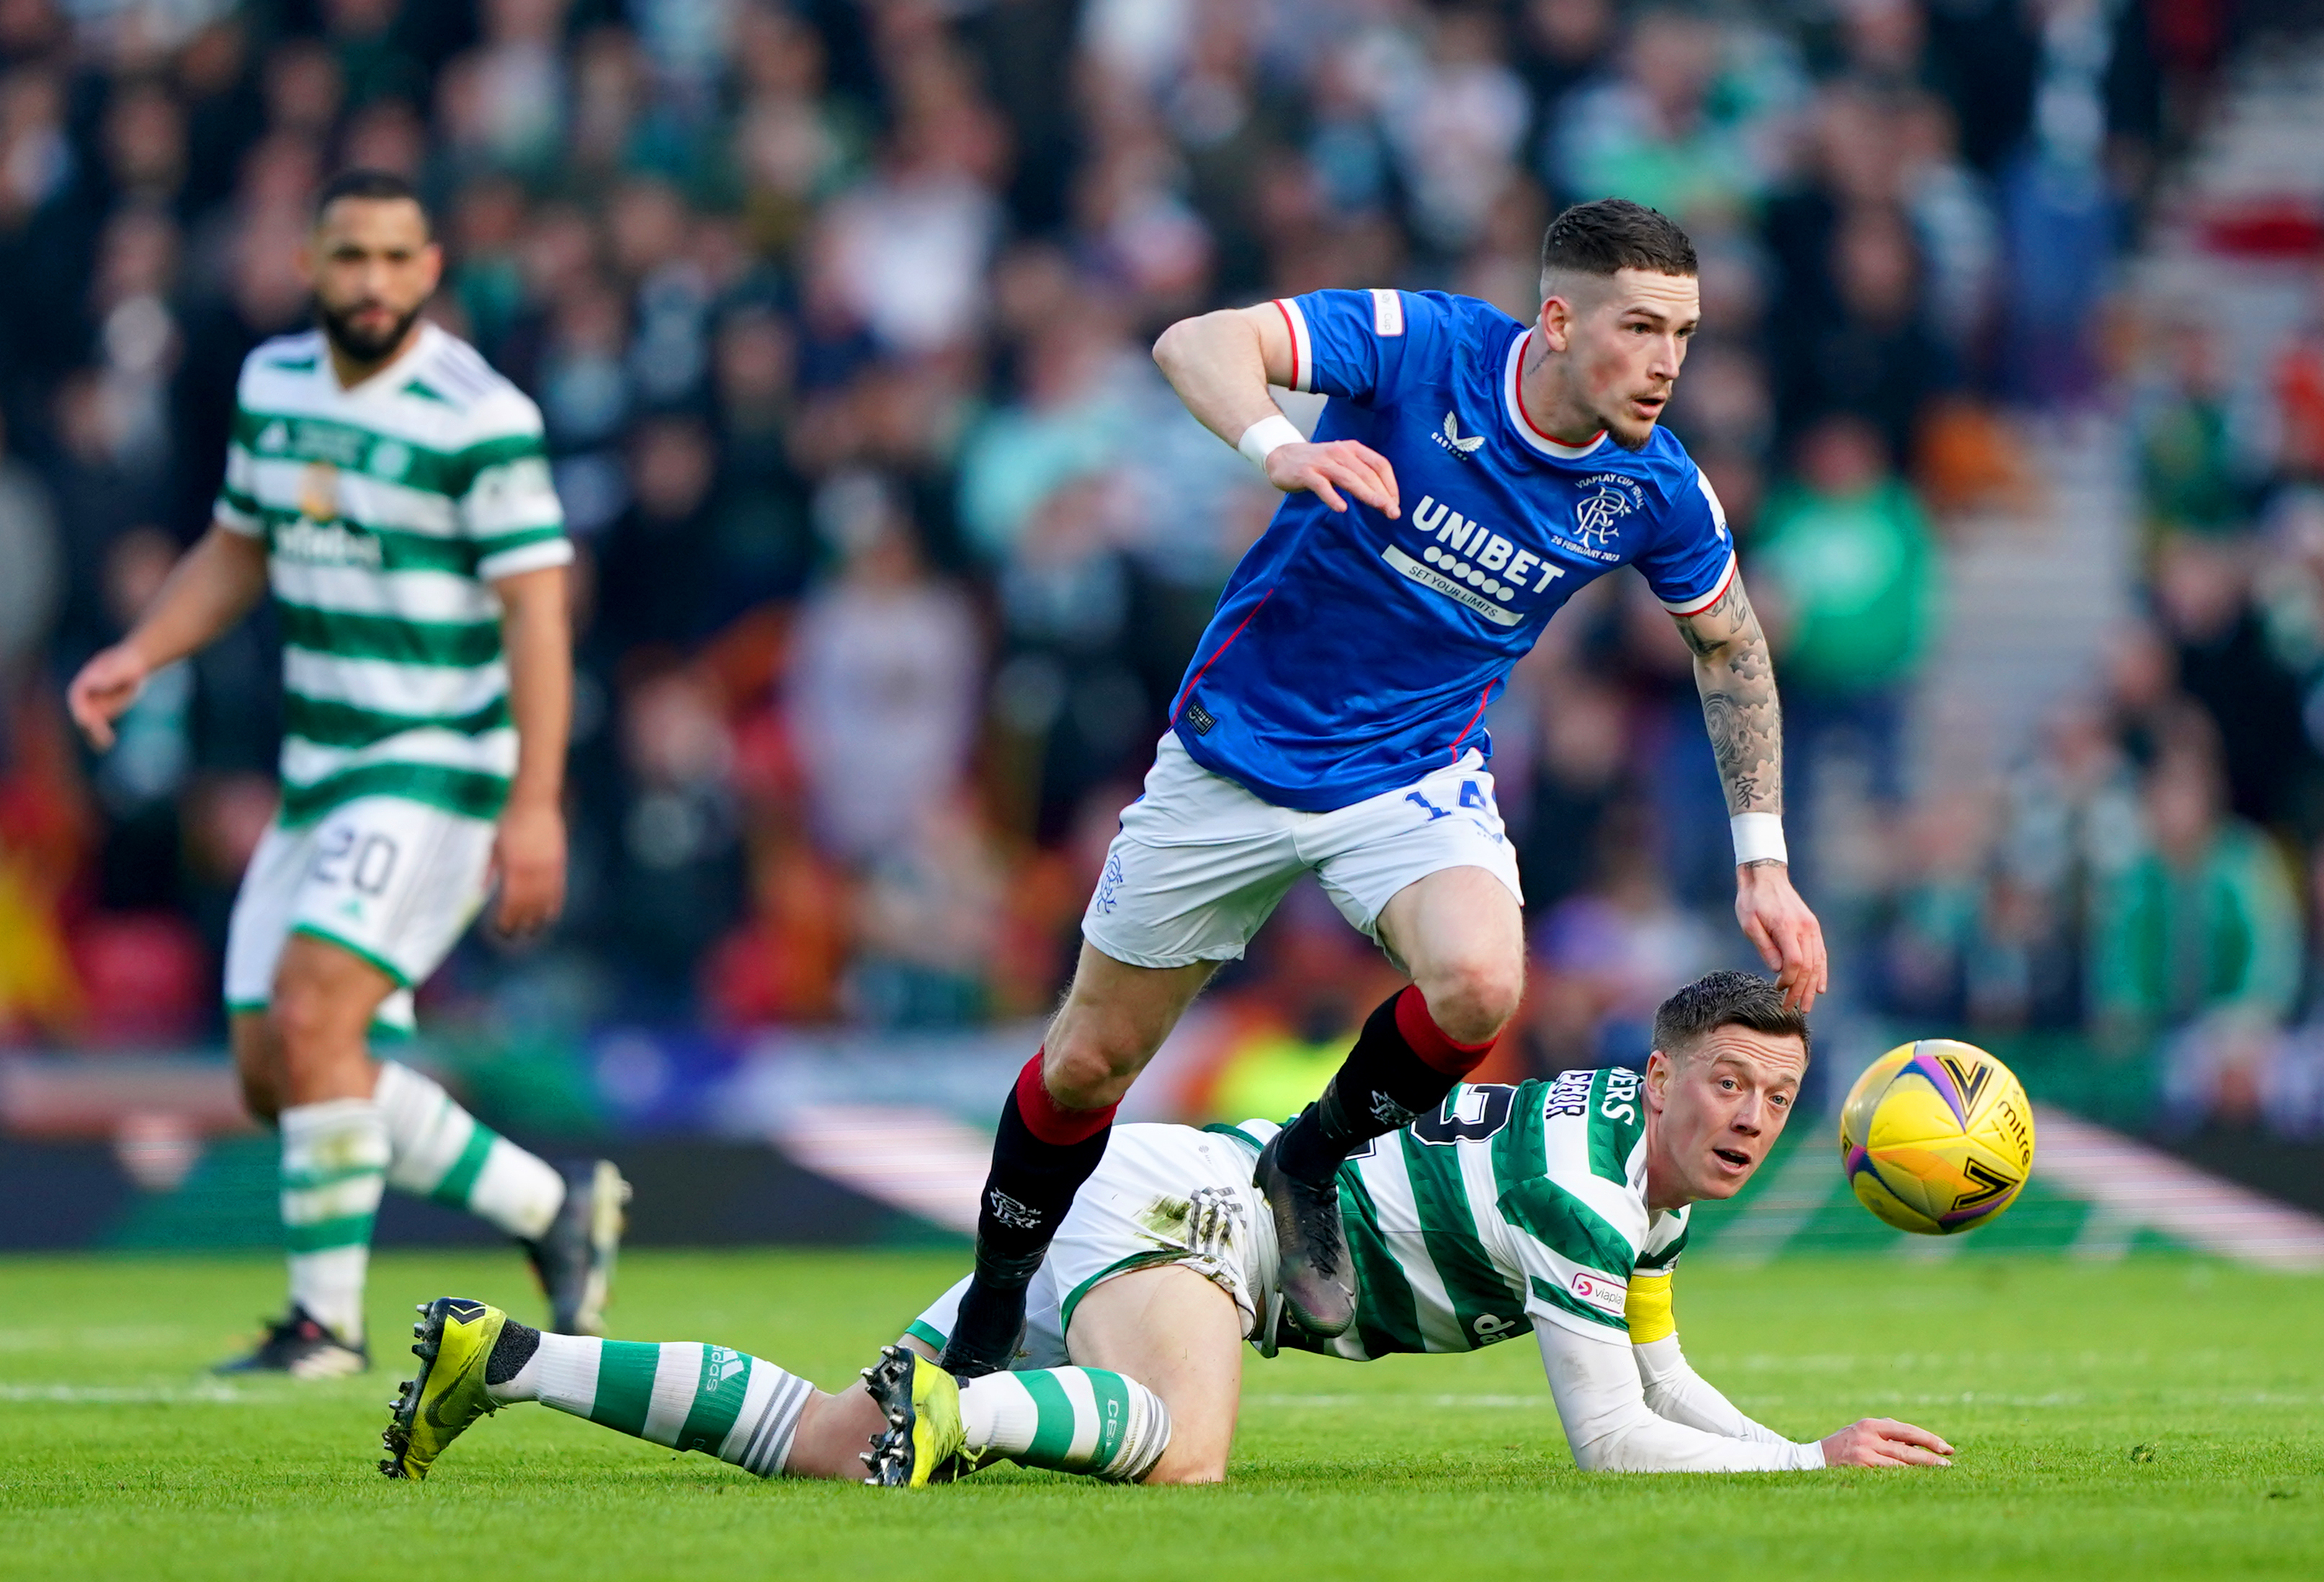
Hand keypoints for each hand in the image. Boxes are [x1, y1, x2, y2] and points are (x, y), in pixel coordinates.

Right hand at [66, 644, 150, 750]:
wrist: (135, 664)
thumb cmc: (125, 663)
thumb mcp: (117, 668)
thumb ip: (107, 677)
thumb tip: (93, 684)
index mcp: (84, 683)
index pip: (77, 700)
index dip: (80, 711)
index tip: (86, 721)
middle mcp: (86, 696)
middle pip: (83, 714)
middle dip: (89, 727)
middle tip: (100, 737)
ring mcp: (94, 704)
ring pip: (89, 724)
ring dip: (93, 735)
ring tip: (103, 745)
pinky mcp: (104, 712)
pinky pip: (100, 726)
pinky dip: (101, 735)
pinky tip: (107, 743)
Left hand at [491, 797, 566, 936]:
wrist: (532, 799)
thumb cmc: (506, 819)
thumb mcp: (492, 844)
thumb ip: (488, 869)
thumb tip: (480, 890)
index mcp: (514, 867)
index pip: (512, 902)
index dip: (507, 919)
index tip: (501, 930)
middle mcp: (533, 870)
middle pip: (529, 904)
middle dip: (521, 922)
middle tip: (514, 936)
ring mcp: (548, 866)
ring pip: (545, 899)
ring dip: (538, 916)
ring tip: (532, 930)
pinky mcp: (559, 860)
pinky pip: (559, 887)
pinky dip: (555, 902)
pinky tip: (551, 914)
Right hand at [1263, 439, 1399, 517]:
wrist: (1281, 456)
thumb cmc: (1317, 463)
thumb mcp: (1342, 462)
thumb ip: (1359, 474)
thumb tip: (1383, 497)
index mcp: (1353, 449)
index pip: (1379, 464)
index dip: (1391, 484)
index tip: (1395, 502)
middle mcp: (1340, 453)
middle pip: (1367, 473)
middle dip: (1383, 494)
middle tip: (1393, 512)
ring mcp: (1323, 462)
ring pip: (1349, 478)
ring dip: (1366, 494)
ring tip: (1379, 508)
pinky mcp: (1306, 473)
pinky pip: (1322, 486)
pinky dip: (1332, 497)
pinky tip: (1341, 508)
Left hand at [1735, 861, 1827, 1013]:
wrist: (1766, 876)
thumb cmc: (1752, 900)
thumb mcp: (1749, 923)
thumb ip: (1765, 947)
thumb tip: (1777, 971)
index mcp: (1787, 928)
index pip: (1795, 963)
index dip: (1789, 980)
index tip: (1777, 990)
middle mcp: (1805, 929)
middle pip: (1808, 967)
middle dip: (1801, 991)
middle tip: (1791, 1008)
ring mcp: (1812, 928)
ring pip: (1817, 963)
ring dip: (1812, 986)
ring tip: (1806, 1005)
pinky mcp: (1813, 927)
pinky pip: (1820, 953)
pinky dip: (1821, 972)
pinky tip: (1820, 987)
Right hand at [1819, 1417, 1953, 1467]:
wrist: (1814, 1458)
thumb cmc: (1844, 1446)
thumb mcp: (1863, 1433)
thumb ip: (1888, 1435)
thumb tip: (1919, 1447)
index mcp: (1871, 1424)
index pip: (1907, 1430)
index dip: (1929, 1439)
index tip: (1946, 1448)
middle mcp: (1868, 1436)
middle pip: (1907, 1447)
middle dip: (1930, 1456)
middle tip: (1949, 1463)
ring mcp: (1863, 1452)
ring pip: (1901, 1462)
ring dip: (1922, 1468)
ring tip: (1940, 1472)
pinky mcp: (1860, 1467)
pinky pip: (1889, 1473)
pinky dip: (1905, 1476)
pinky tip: (1917, 1480)